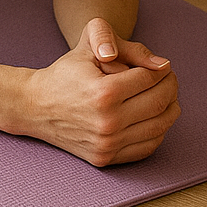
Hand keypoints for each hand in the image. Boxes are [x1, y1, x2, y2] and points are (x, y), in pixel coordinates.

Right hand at [20, 18, 179, 166]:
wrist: (35, 106)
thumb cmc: (64, 73)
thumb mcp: (88, 47)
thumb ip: (127, 48)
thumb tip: (162, 65)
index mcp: (104, 93)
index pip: (150, 79)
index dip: (162, 70)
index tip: (163, 66)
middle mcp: (107, 122)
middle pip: (159, 103)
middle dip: (170, 87)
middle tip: (169, 79)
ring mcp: (107, 144)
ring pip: (158, 127)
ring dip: (170, 109)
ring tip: (167, 96)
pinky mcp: (105, 158)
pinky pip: (146, 147)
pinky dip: (158, 132)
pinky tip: (155, 117)